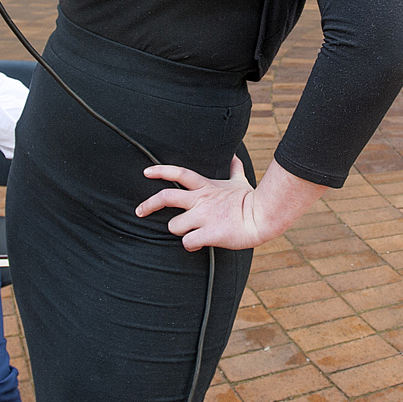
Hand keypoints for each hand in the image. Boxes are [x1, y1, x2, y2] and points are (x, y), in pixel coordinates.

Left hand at [137, 156, 268, 251]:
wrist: (263, 216)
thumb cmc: (252, 199)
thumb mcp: (240, 181)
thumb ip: (234, 169)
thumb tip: (235, 156)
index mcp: (206, 187)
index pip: (179, 173)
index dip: (161, 171)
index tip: (146, 173)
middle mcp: (200, 200)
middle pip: (166, 197)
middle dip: (148, 205)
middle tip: (139, 212)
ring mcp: (203, 217)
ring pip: (174, 225)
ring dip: (179, 231)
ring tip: (191, 234)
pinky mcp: (209, 233)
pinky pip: (187, 242)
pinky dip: (190, 245)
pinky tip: (198, 244)